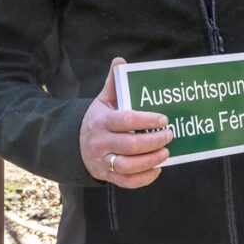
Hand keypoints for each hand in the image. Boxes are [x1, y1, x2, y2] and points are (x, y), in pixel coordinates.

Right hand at [79, 58, 172, 188]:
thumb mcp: (102, 101)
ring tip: (166, 152)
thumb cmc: (97, 119)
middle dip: (154, 141)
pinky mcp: (107, 175)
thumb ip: (113, 83)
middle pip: (130, 145)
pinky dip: (144, 178)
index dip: (146, 120)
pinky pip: (126, 182)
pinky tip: (157, 168)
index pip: (125, 120)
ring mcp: (103, 161)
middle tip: (170, 135)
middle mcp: (101, 142)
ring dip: (151, 160)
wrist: (73, 144)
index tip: (163, 118)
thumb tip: (120, 61)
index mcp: (102, 121)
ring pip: (128, 165)